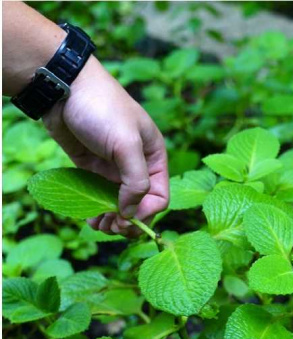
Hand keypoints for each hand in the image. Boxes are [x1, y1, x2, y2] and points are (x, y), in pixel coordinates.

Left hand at [42, 57, 168, 235]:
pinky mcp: (92, 168)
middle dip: (128, 220)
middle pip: (140, 205)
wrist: (65, 89)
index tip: (126, 219)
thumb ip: (135, 179)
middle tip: (112, 228)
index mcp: (154, 158)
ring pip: (119, 204)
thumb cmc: (103, 110)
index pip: (160, 197)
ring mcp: (114, 169)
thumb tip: (131, 212)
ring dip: (112, 220)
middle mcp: (137, 166)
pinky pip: (99, 196)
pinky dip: (97, 210)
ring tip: (99, 225)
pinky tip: (90, 217)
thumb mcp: (126, 144)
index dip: (145, 212)